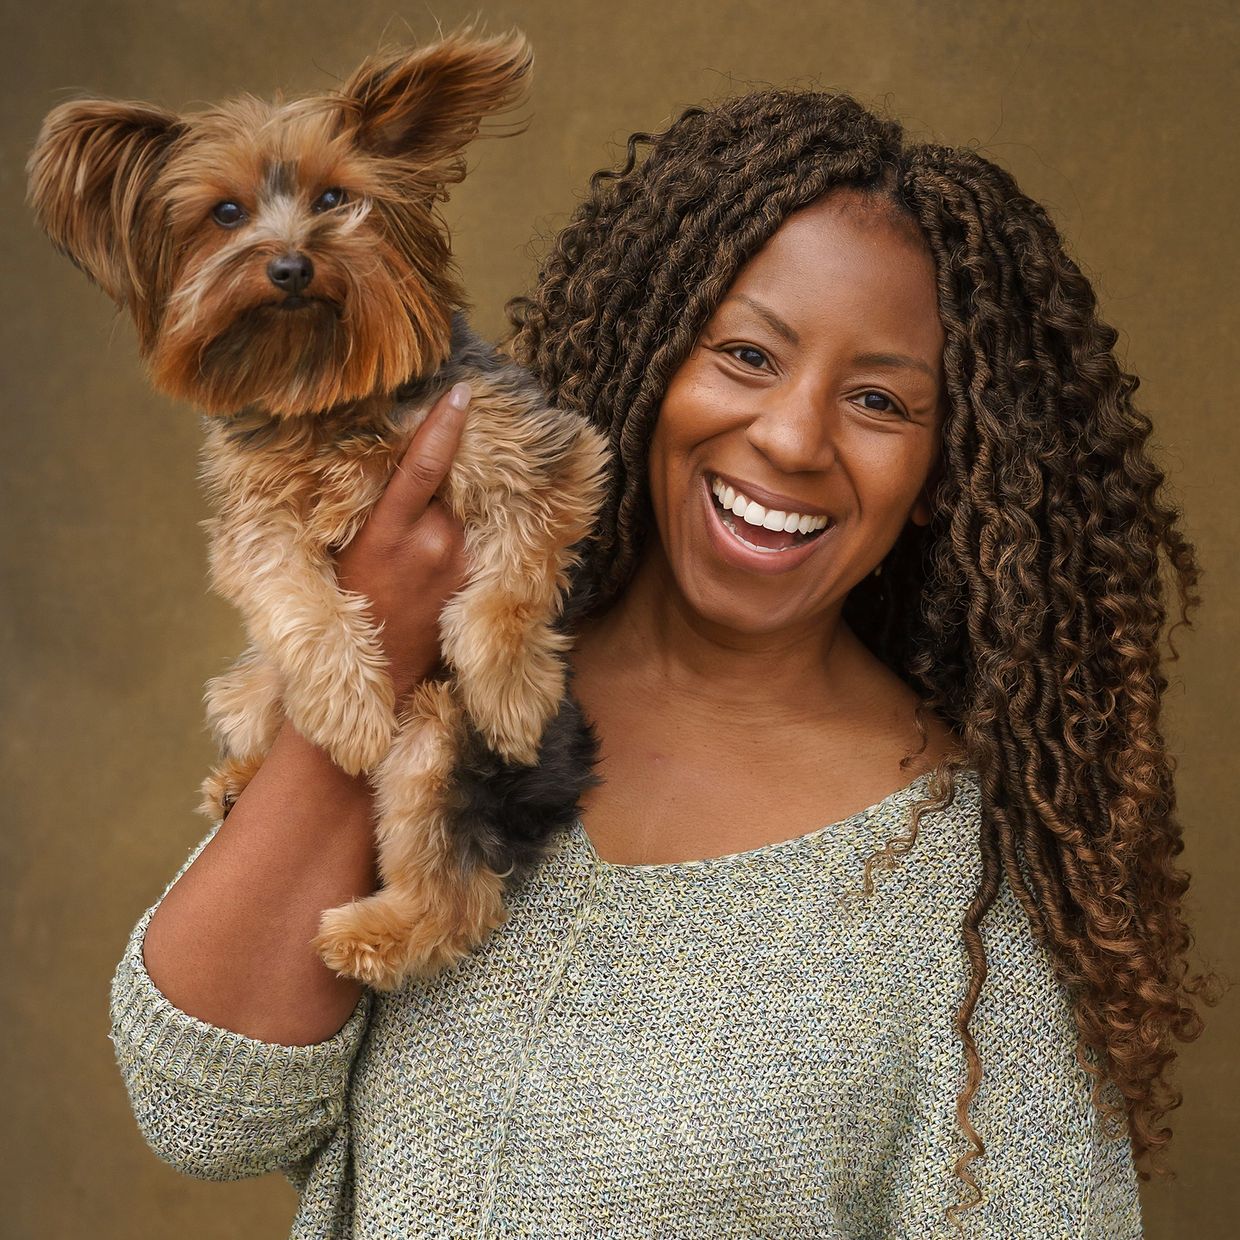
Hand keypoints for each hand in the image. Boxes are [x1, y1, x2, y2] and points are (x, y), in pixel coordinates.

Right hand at [333, 383, 471, 709]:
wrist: (378, 673)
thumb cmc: (348, 604)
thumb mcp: (346, 548)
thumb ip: (376, 507)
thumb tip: (393, 460)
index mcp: (388, 532)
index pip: (423, 465)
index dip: (444, 424)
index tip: (462, 392)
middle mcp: (433, 543)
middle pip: (452, 484)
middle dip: (451, 471)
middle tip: (449, 453)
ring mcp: (461, 565)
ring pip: (467, 512)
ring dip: (459, 506)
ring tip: (436, 524)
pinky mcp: (476, 584)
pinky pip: (479, 541)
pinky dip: (471, 531)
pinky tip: (453, 540)